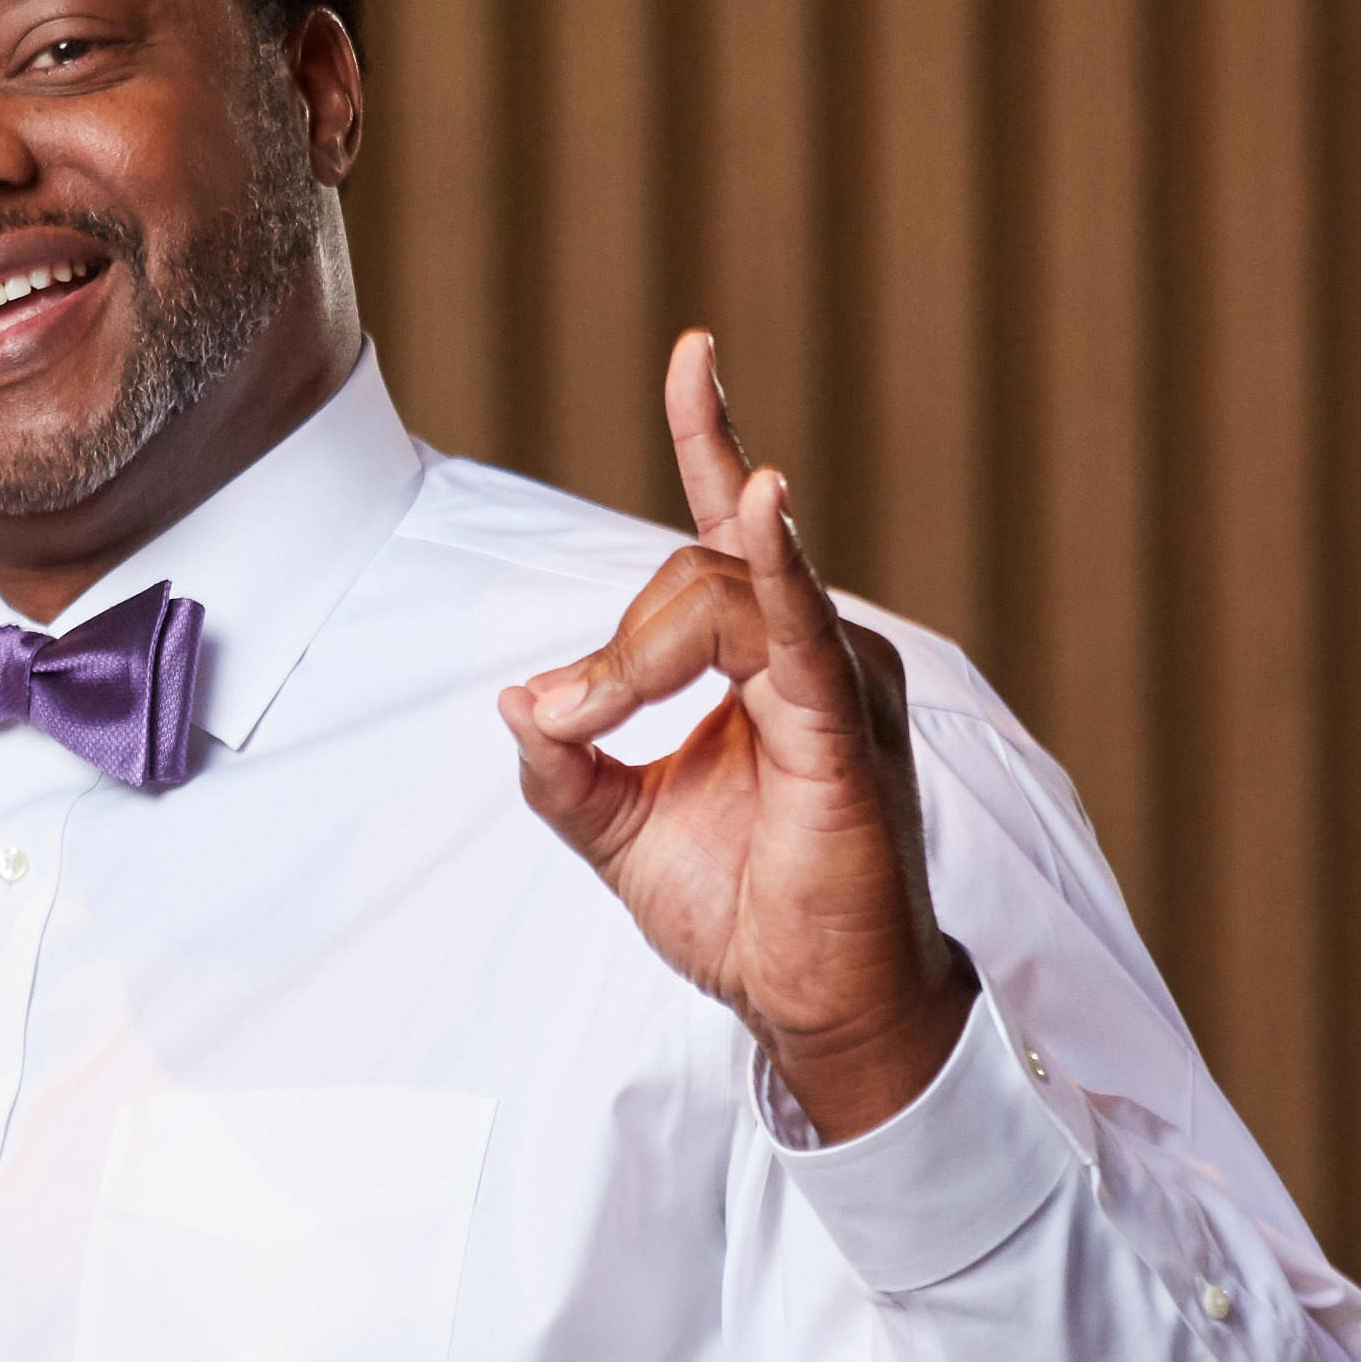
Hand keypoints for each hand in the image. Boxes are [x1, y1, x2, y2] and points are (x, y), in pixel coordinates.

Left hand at [500, 331, 974, 1136]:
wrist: (815, 1007)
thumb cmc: (746, 915)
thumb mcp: (619, 831)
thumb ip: (565, 766)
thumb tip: (514, 703)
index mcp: (769, 664)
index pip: (728, 535)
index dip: (709, 437)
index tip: (696, 354)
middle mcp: (817, 653)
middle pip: (696, 574)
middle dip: (611, 650)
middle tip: (565, 726)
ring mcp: (839, 685)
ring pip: (724, 598)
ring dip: (634, 657)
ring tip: (591, 717)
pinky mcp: (846, 733)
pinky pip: (800, 633)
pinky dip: (778, 567)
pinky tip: (764, 507)